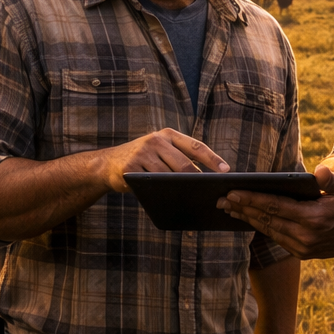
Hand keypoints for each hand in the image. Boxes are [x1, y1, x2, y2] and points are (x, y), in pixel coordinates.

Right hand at [95, 129, 229, 194]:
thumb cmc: (142, 159)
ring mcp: (143, 152)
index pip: (195, 146)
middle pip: (184, 164)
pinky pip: (152, 182)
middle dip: (196, 180)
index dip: (212, 158)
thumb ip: (177, 158)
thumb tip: (202, 177)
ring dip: (180, 188)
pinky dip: (162, 192)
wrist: (107, 164)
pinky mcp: (131, 167)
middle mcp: (156, 140)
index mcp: (167, 134)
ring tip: (191, 198)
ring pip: (169, 175)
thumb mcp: (159, 151)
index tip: (226, 170)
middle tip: (207, 192)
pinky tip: (168, 198)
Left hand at [218, 163, 333, 258]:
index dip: (252, 199)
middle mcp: (307, 237)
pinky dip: (262, 228)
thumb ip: (330, 178)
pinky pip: (277, 238)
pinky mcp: (304, 253)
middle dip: (242, 209)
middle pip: (267, 220)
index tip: (232, 193)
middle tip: (220, 200)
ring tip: (229, 209)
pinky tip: (249, 219)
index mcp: (314, 219)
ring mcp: (305, 248)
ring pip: (270, 231)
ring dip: (248, 220)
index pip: (275, 207)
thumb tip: (318, 172)